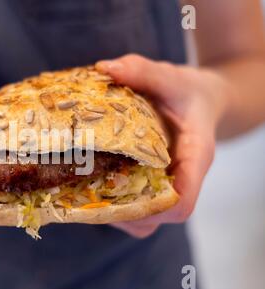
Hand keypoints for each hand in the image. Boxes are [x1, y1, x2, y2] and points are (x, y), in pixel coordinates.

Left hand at [96, 54, 229, 237]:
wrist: (203, 100)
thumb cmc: (189, 92)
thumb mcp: (172, 76)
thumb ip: (142, 71)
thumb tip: (104, 68)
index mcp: (195, 156)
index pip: (183, 200)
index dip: (156, 207)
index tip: (124, 193)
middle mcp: (181, 177)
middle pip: (158, 217)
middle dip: (125, 212)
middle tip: (89, 192)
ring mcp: (166, 184)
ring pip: (145, 219)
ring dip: (116, 212)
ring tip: (85, 191)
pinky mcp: (153, 183)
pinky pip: (137, 208)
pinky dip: (115, 205)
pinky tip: (90, 184)